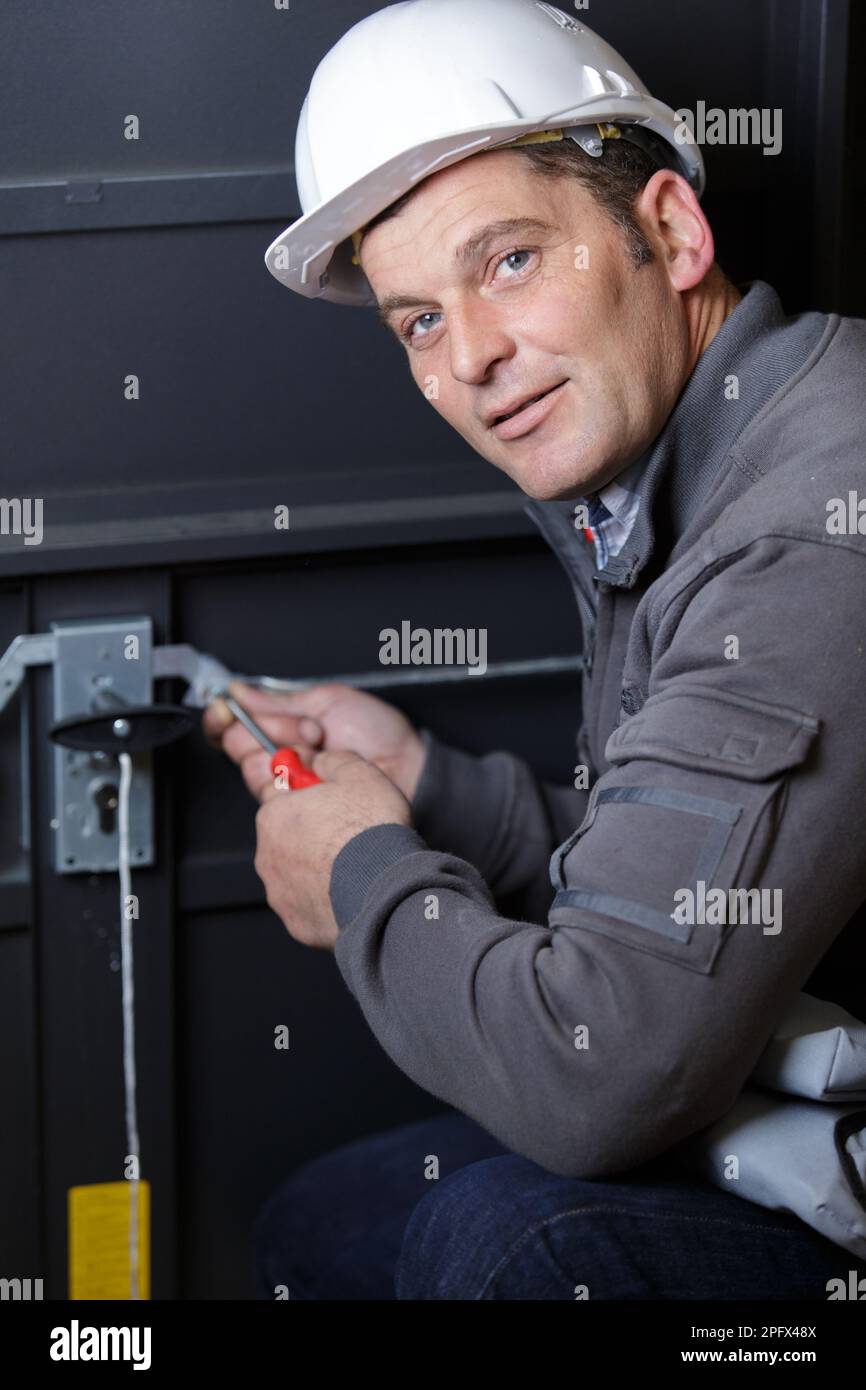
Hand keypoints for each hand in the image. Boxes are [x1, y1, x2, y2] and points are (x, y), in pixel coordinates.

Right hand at [203, 679, 426, 803]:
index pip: (239, 720)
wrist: (406, 767)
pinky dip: (289, 774)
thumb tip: (239, 692)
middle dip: (269, 729)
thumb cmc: (378, 733)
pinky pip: (270, 791)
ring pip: (253, 766)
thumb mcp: (328, 702)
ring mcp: (288, 779)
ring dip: (284, 749)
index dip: (229, 715)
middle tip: (307, 728)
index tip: (229, 708)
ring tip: (318, 744)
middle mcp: (282, 751)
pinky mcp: (297, 805)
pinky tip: (313, 767)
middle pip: (238, 742)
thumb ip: (281, 701)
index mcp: (287, 722)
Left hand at [254, 748, 410, 949]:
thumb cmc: (370, 830)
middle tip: (349, 833)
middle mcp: (268, 856)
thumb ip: (333, 761)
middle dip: (314, 834)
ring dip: (319, 868)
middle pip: (288, 837)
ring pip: (297, 874)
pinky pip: (310, 905)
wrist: (385, 886)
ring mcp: (281, 894)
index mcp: (274, 816)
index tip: (329, 798)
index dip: (309, 795)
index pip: (282, 796)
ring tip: (355, 865)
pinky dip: (326, 899)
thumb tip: (322, 762)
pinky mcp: (298, 923)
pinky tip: (351, 890)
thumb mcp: (359, 773)